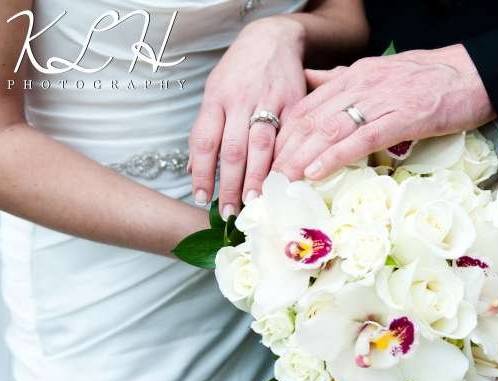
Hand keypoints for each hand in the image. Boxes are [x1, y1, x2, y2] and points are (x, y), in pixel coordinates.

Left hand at [189, 17, 306, 219]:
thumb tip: (193, 169)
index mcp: (216, 99)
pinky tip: (280, 180)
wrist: (272, 40)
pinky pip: (287, 137)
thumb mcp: (214, 92)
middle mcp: (240, 101)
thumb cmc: (239, 71)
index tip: (202, 197)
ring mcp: (268, 102)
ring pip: (260, 146)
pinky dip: (282, 161)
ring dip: (256, 177)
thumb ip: (206, 129)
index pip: (204, 141)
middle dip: (230, 185)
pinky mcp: (293, 104)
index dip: (202, 173)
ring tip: (254, 201)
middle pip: (232, 150)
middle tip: (230, 211)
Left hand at [272, 45, 495, 180]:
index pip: (306, 107)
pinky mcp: (403, 117)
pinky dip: (335, 156)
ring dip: (301, 159)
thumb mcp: (380, 74)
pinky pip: (361, 138)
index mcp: (353, 76)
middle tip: (267, 181)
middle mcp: (360, 84)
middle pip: (310, 120)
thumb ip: (344, 81)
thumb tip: (311, 83)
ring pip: (329, 130)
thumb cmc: (430, 79)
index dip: (283, 137)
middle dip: (284, 152)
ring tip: (282, 182)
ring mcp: (381, 100)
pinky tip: (316, 172)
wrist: (475, 74)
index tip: (268, 162)